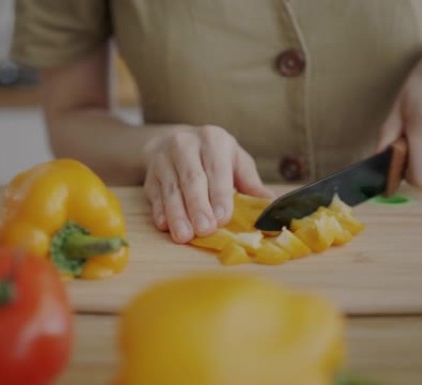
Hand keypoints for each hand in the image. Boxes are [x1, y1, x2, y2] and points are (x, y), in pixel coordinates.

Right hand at [142, 125, 274, 243]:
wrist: (172, 141)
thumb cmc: (212, 157)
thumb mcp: (235, 161)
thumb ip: (250, 182)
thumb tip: (271, 205)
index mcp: (213, 140)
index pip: (217, 169)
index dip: (219, 194)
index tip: (222, 218)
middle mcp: (186, 145)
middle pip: (192, 179)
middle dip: (198, 206)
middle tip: (205, 230)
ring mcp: (164, 159)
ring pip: (171, 189)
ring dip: (177, 214)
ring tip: (184, 236)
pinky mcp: (150, 175)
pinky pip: (154, 194)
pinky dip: (159, 211)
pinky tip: (165, 226)